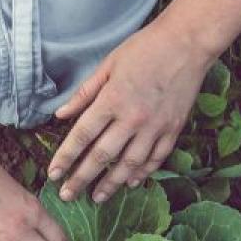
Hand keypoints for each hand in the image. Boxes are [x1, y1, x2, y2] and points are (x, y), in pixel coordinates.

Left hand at [47, 18, 213, 203]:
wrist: (187, 43)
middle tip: (68, 196)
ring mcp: (155, 126)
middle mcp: (132, 118)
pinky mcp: (173, 128)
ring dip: (111, 183)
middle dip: (81, 179)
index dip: (66, 158)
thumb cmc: (144, 49)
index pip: (82, 136)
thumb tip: (60, 114)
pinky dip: (143, 173)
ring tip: (97, 197)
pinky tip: (130, 182)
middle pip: (102, 156)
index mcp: (112, 100)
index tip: (53, 175)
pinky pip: (156, 158)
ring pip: (130, 164)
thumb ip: (84, 93)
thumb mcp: (108, 64)